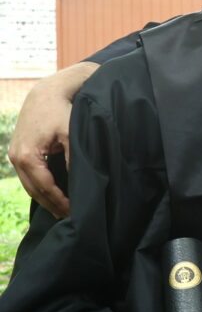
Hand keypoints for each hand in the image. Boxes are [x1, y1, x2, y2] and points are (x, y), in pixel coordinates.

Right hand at [8, 62, 98, 217]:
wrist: (45, 93)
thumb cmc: (61, 112)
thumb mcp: (71, 134)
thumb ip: (73, 158)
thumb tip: (78, 182)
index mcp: (28, 156)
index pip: (46, 187)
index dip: (60, 201)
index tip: (75, 211)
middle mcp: (16, 158)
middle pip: (34, 190)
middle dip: (51, 204)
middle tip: (68, 217)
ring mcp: (14, 155)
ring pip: (29, 184)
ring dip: (44, 198)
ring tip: (60, 211)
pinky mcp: (17, 152)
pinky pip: (27, 176)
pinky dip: (38, 187)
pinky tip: (50, 194)